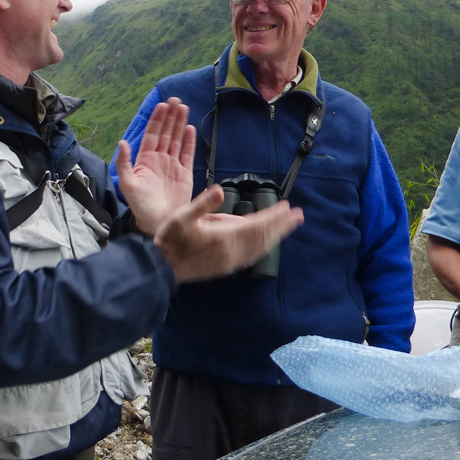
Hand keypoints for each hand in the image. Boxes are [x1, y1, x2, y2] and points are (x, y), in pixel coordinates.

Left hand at [116, 98, 194, 235]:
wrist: (158, 224)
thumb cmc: (141, 207)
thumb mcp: (128, 184)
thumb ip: (124, 163)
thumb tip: (122, 142)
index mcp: (145, 161)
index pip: (152, 135)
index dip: (156, 120)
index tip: (162, 106)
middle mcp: (159, 160)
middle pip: (165, 133)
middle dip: (170, 117)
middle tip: (175, 101)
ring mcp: (173, 166)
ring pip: (176, 140)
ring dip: (180, 124)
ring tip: (183, 108)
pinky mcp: (184, 174)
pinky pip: (187, 154)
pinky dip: (189, 142)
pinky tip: (190, 129)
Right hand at [153, 185, 304, 282]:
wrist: (162, 268)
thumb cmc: (169, 240)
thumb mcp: (181, 216)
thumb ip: (202, 204)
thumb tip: (219, 191)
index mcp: (223, 237)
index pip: (256, 224)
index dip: (273, 216)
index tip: (287, 207)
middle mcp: (231, 252)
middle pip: (263, 237)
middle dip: (281, 226)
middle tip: (297, 217)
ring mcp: (230, 262)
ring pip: (259, 248)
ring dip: (275, 237)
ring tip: (287, 227)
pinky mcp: (226, 267)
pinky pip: (251, 256)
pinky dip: (263, 247)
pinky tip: (266, 244)